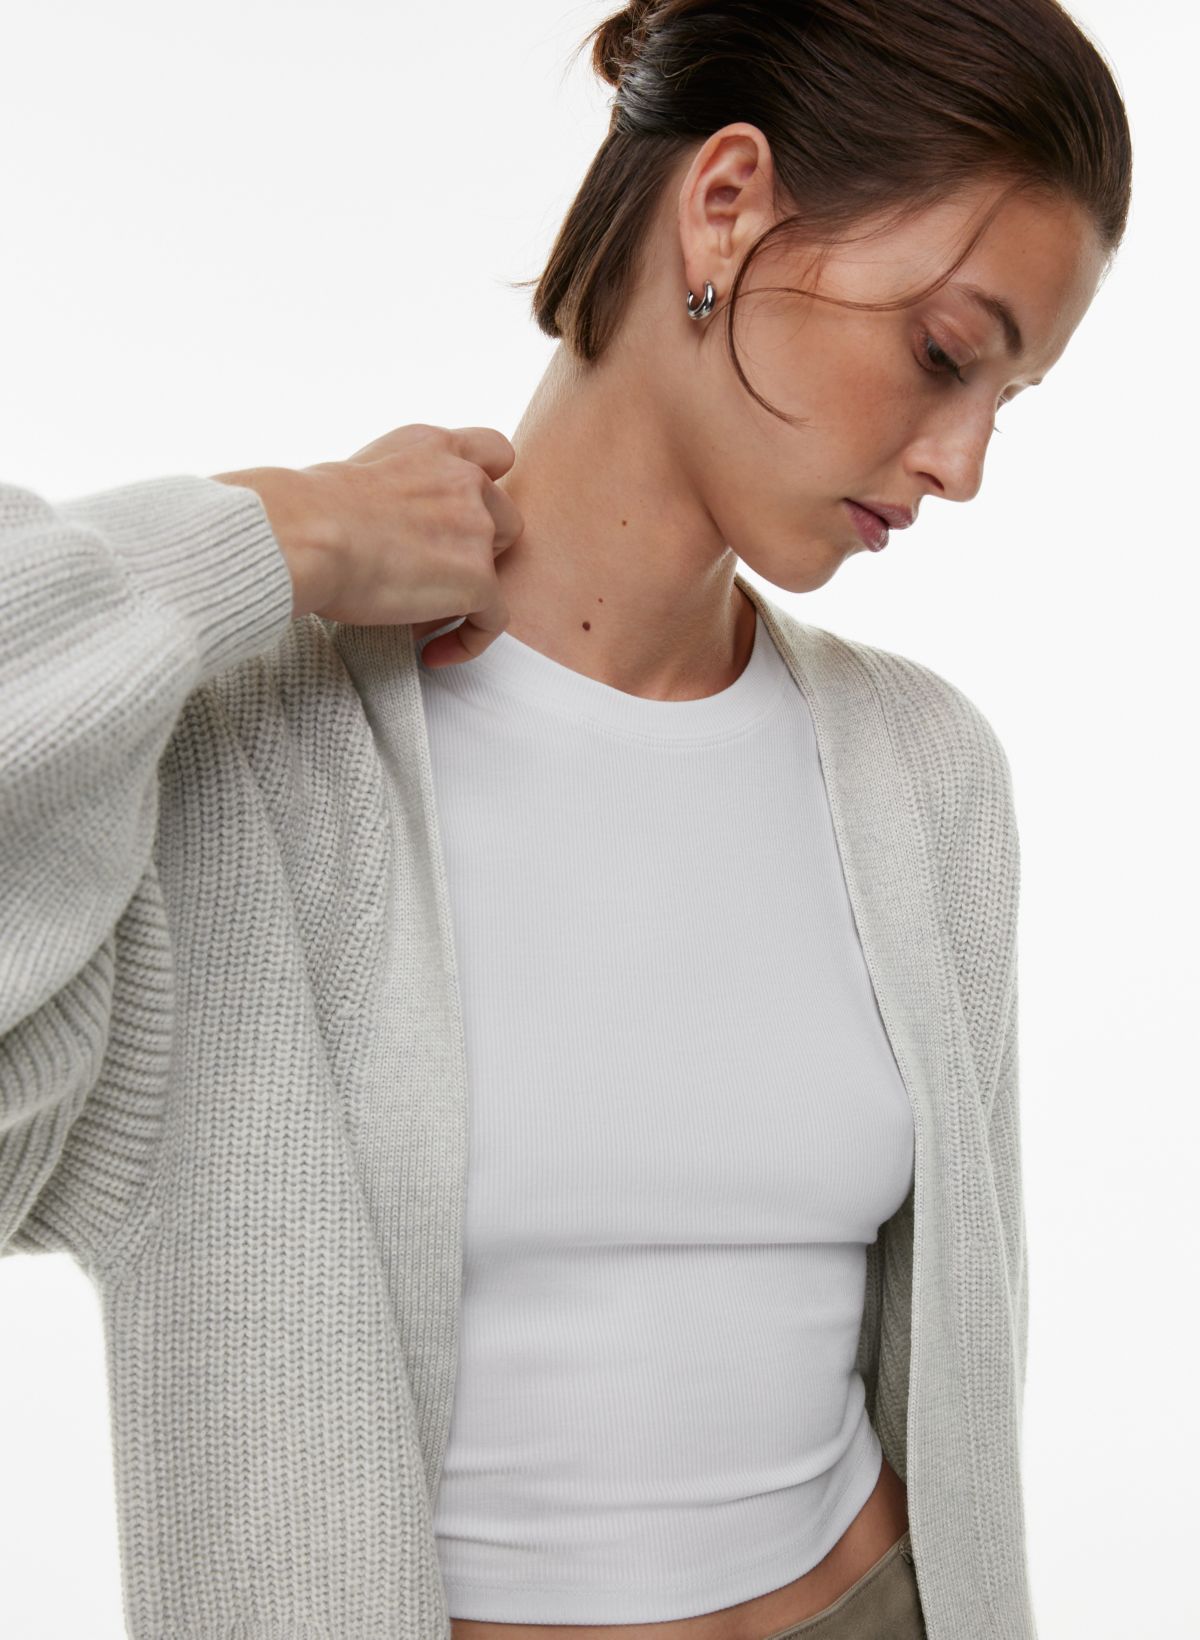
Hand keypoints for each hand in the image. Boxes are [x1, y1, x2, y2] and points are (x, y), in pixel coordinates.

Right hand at [212, 423, 523, 664]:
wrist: (306, 534)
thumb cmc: (305, 509)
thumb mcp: (358, 471)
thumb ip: (392, 486)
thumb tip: (376, 524)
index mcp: (433, 446)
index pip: (494, 452)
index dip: (489, 486)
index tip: (465, 514)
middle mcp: (464, 480)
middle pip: (504, 517)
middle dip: (478, 547)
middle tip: (432, 574)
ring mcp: (476, 529)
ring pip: (499, 568)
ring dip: (470, 591)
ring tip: (424, 617)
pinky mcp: (477, 580)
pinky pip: (492, 620)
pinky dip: (468, 640)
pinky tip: (433, 653)